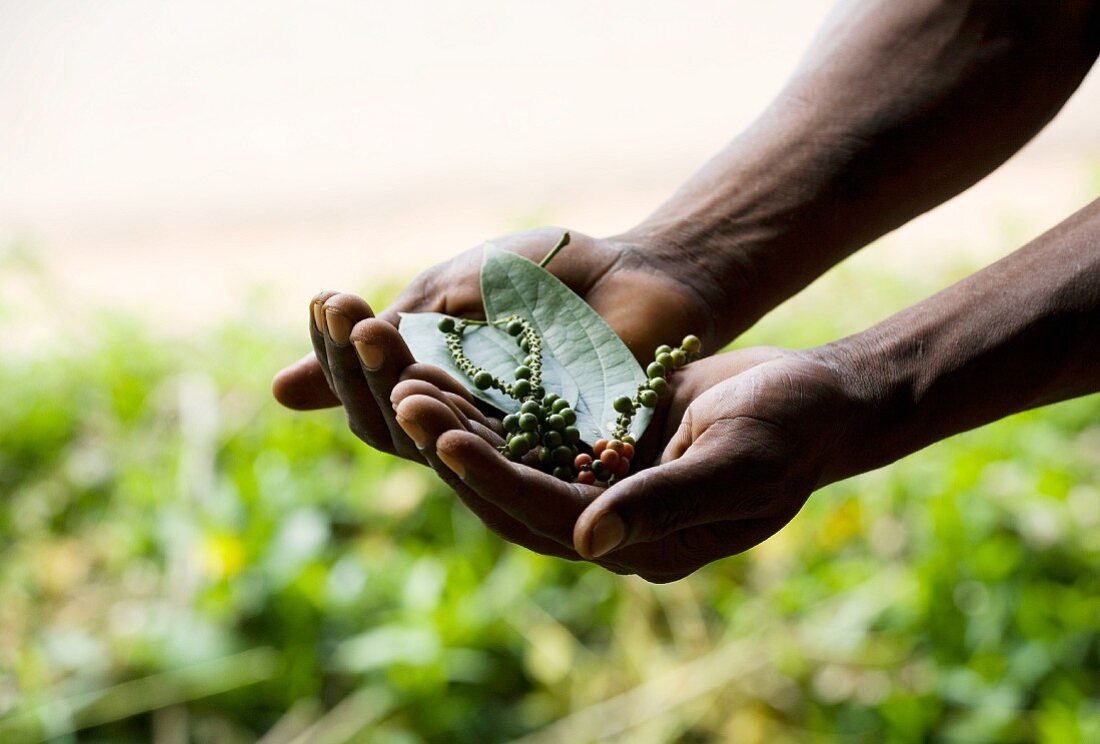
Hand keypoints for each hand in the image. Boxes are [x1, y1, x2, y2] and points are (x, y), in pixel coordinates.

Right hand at [271, 227, 713, 461]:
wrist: (641, 269)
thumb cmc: (547, 276)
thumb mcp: (452, 296)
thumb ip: (388, 339)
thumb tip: (279, 392)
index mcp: (435, 392)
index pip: (368, 396)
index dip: (339, 355)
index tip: (326, 300)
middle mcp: (467, 428)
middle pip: (392, 427)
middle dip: (363, 370)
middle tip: (352, 317)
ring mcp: (516, 443)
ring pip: (439, 443)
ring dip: (404, 394)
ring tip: (380, 342)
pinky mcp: (567, 452)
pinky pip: (509, 454)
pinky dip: (467, 424)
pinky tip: (434, 390)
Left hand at [388, 345, 869, 581]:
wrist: (816, 397)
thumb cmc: (790, 430)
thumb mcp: (735, 463)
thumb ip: (664, 503)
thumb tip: (589, 545)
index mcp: (646, 545)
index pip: (551, 517)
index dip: (496, 480)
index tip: (444, 441)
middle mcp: (614, 522)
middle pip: (517, 492)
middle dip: (460, 451)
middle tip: (407, 403)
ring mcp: (605, 483)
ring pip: (517, 459)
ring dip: (465, 425)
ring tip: (411, 382)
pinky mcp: (602, 443)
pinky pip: (535, 426)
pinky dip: (496, 402)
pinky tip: (456, 368)